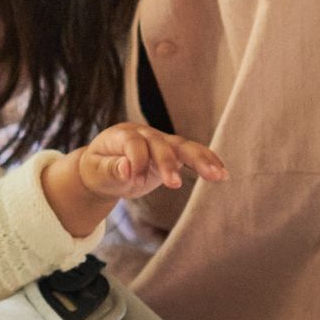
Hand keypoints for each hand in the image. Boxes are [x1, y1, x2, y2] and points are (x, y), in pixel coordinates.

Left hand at [46, 123, 224, 232]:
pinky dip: (207, 162)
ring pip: (182, 146)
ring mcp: (161, 142)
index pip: (133, 143)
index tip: (135, 180)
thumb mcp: (96, 172)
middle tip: (174, 185)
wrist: (105, 167)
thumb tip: (126, 168)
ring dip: (200, 160)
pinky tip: (222, 174)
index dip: (136, 160)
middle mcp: (144, 134)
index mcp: (121, 135)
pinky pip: (192, 154)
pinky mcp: (172, 153)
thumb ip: (110, 170)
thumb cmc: (98, 169)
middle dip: (168, 163)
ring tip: (217, 175)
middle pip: (160, 143)